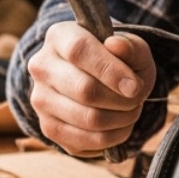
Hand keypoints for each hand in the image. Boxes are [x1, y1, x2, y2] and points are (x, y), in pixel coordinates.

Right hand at [27, 22, 155, 156]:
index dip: (111, 70)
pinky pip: (85, 141)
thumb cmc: (115, 61)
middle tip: (137, 97)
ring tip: (131, 110)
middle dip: (122, 99)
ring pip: (87, 118)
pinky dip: (113, 137)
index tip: (135, 86)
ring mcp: (41, 99)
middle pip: (85, 90)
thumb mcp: (131, 48)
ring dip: (121, 119)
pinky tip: (121, 125)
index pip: (79, 51)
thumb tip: (116, 45)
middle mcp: (42, 67)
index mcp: (59, 37)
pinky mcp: (48, 127)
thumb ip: (130, 46)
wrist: (95, 80)